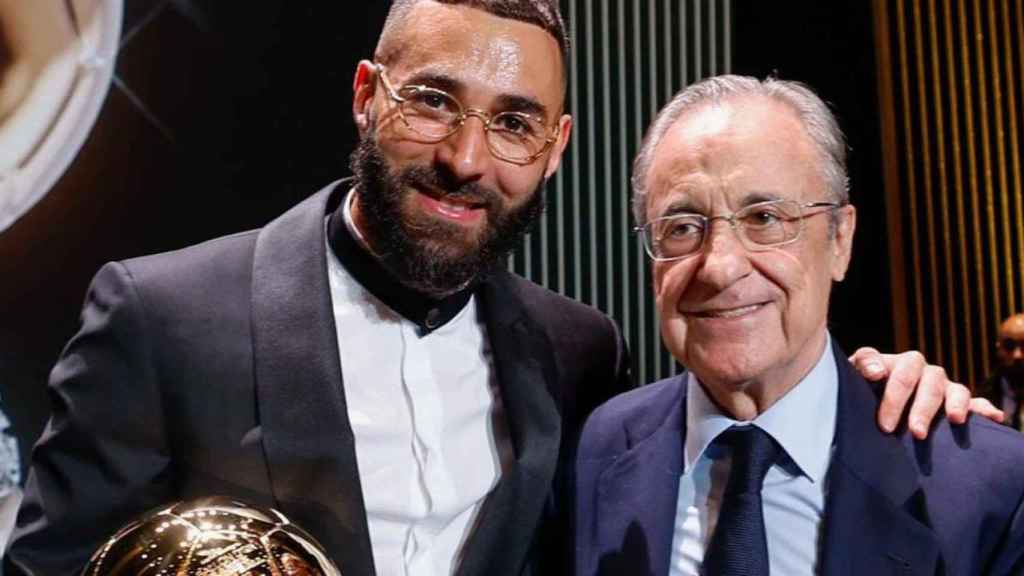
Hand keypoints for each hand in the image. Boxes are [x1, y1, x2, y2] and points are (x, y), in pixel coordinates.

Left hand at [849, 347, 1004, 438]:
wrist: (872, 394)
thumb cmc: (862, 384)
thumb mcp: (855, 373)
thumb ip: (863, 364)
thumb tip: (876, 370)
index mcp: (902, 363)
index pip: (902, 374)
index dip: (894, 398)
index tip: (885, 426)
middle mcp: (926, 372)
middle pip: (930, 385)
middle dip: (922, 410)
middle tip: (915, 433)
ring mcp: (944, 386)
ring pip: (955, 390)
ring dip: (955, 405)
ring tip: (955, 420)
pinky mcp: (958, 401)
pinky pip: (976, 402)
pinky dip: (984, 409)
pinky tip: (993, 417)